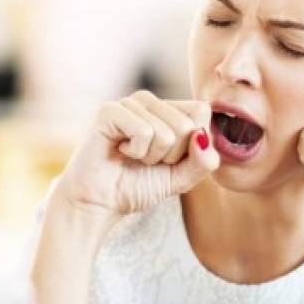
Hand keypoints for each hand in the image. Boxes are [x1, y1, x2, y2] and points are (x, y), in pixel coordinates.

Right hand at [58, 90, 219, 216]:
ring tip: (132, 157)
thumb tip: (202, 136)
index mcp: (169, 110)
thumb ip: (203, 161)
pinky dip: (136, 152)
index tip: (169, 159)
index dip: (192, 145)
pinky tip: (120, 151)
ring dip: (151, 157)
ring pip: (167, 132)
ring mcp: (130, 103)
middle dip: (171, 156)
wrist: (100, 202)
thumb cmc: (138, 187)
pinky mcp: (110, 111)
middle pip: (187, 125)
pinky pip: (144, 132)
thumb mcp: (182, 178)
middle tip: (147, 161)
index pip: (201, 112)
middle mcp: (150, 101)